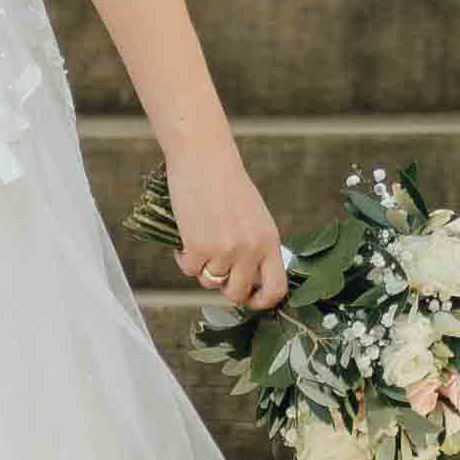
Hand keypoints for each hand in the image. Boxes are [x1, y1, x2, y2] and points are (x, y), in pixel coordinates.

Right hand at [166, 138, 289, 316]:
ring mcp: (225, 250)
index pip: (277, 289)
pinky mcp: (199, 246)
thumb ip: (255, 247)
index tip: (248, 298)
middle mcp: (251, 250)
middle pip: (237, 294)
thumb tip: (245, 280)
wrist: (204, 157)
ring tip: (198, 241)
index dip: (262, 302)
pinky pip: (189, 270)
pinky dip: (182, 258)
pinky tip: (184, 238)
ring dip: (200, 267)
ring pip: (209, 282)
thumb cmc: (225, 183)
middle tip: (213, 268)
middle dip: (222, 287)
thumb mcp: (254, 216)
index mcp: (269, 241)